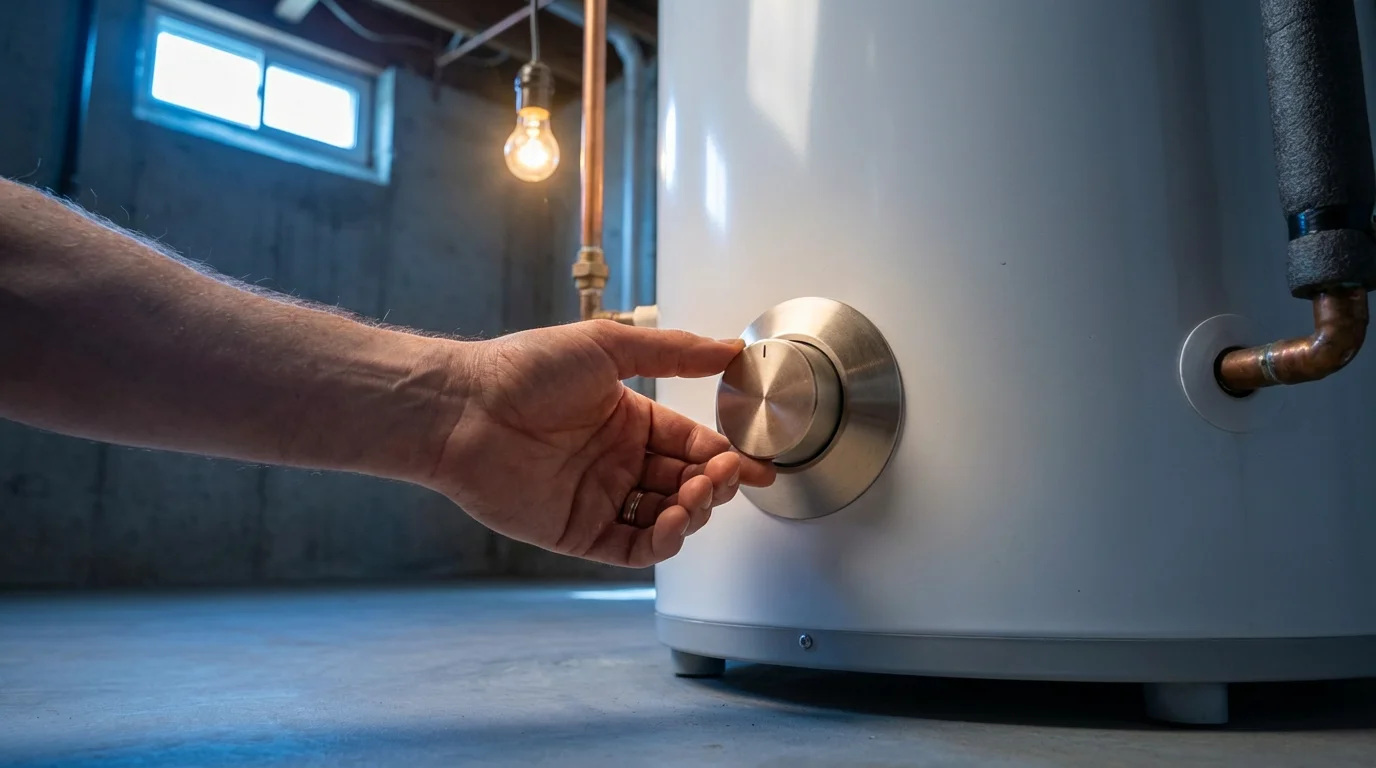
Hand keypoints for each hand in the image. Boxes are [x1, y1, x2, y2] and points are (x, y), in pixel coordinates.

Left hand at [429, 320, 775, 566]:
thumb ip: (674, 352)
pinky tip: (672, 521)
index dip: (726, 456)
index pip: (692, 444)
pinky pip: (632, 548)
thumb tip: (730, 348)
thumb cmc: (524, 369)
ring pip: (666, 520)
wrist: (464, 407)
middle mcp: (617, 462)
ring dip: (693, 512)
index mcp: (629, 421)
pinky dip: (661, 541)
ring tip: (696, 494)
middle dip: (715, 485)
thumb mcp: (608, 346)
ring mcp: (599, 500)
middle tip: (726, 476)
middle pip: (687, 485)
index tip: (755, 463)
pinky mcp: (577, 532)